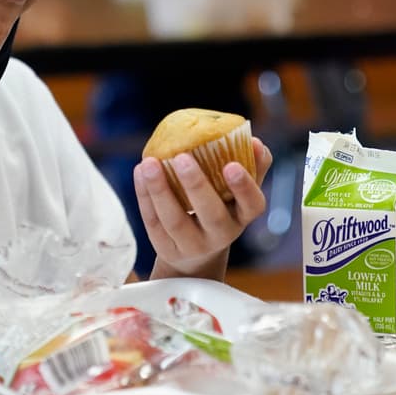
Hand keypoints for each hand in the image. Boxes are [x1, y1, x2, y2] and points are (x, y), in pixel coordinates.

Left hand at [135, 138, 272, 278]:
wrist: (196, 254)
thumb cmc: (221, 208)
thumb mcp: (238, 193)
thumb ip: (251, 167)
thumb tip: (255, 141)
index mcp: (242, 215)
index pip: (252, 204)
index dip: (243, 187)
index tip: (232, 165)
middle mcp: (221, 234)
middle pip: (211, 214)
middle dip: (196, 185)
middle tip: (181, 157)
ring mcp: (193, 245)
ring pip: (175, 220)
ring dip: (161, 190)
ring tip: (150, 163)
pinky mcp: (167, 248)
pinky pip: (153, 222)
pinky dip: (145, 196)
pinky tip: (140, 172)